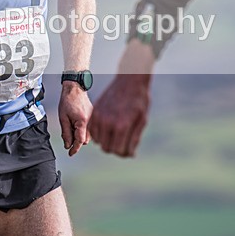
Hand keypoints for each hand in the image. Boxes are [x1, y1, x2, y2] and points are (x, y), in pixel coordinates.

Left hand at [58, 82, 92, 156]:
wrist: (75, 88)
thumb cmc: (68, 101)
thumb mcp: (63, 118)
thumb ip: (66, 133)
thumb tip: (67, 145)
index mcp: (83, 122)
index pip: (80, 141)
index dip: (74, 149)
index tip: (70, 153)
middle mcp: (91, 122)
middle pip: (85, 140)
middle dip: (76, 141)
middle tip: (67, 135)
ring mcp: (94, 119)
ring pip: (88, 136)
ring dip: (80, 136)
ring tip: (71, 126)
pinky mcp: (94, 117)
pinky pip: (90, 129)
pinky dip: (83, 130)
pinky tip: (76, 123)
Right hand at [90, 40, 154, 156]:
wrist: (129, 80)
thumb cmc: (139, 100)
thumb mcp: (142, 120)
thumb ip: (134, 139)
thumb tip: (130, 155)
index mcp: (121, 126)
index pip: (118, 151)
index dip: (125, 153)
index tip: (129, 150)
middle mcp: (107, 122)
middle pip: (106, 148)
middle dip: (115, 149)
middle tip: (123, 143)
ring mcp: (99, 117)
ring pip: (98, 141)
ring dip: (107, 141)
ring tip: (117, 135)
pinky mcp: (94, 112)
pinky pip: (92, 131)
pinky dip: (99, 133)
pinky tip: (108, 129)